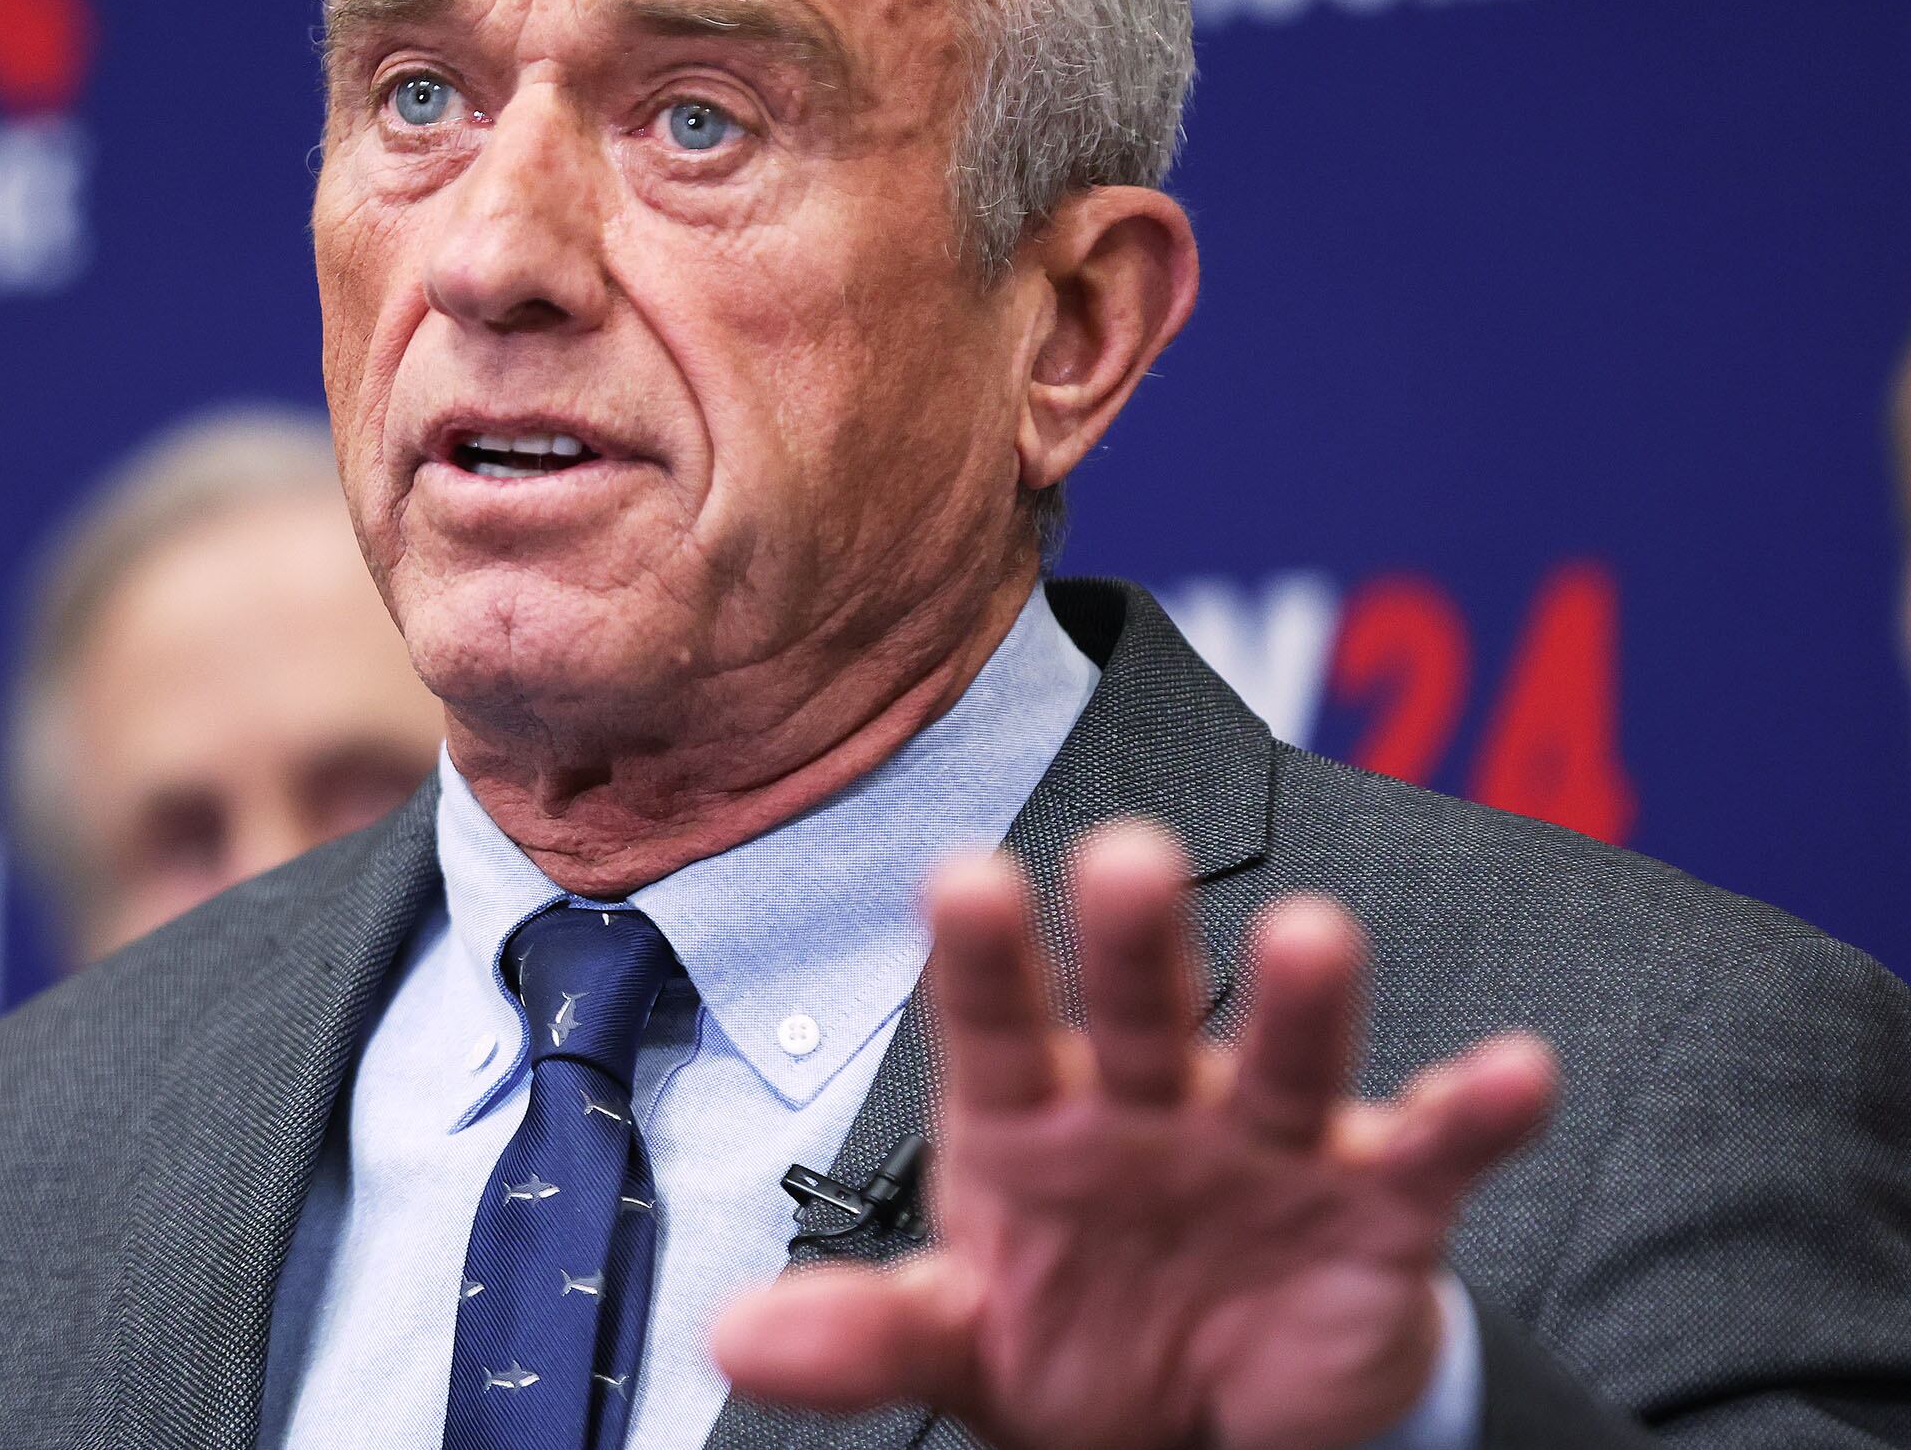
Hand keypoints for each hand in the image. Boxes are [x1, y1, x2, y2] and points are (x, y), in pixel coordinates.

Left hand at [715, 822, 1557, 1449]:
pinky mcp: (1377, 1205)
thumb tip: (731, 1334)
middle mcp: (1146, 1102)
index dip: (982, 955)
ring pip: (1288, 1057)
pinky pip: (1432, 1149)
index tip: (960, 876)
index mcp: (1028, 1118)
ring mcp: (1264, 1143)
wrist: (1213, 1427)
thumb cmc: (1075, 1344)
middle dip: (1133, 938)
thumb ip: (867, 1332)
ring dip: (1309, 1001)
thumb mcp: (964, 1342)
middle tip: (1125, 853)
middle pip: (1138, 1006)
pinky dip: (1477, 1112)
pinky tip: (1514, 1074)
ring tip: (1321, 936)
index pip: (992, 1022)